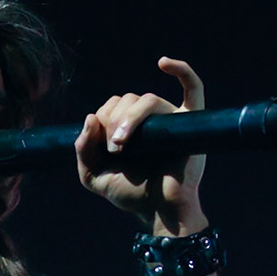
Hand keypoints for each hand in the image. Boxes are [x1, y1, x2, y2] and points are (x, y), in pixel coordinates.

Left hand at [75, 57, 207, 233]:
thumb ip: (82, 149)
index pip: (112, 105)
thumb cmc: (130, 194)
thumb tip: (91, 117)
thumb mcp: (93, 175)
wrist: (157, 213)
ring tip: (121, 143)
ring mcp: (171, 119)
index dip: (103, 118)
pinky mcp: (191, 124)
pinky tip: (163, 63)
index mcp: (128, 126)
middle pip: (129, 99)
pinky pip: (194, 88)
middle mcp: (150, 120)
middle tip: (114, 149)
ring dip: (130, 117)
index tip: (102, 147)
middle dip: (114, 120)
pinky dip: (182, 70)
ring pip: (148, 100)